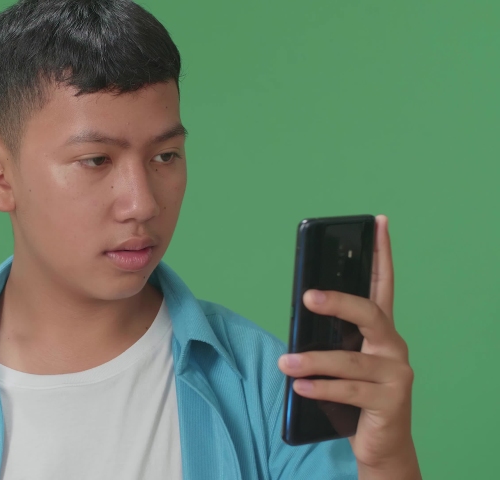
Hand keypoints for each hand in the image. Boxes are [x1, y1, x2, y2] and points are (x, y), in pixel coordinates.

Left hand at [277, 215, 420, 478]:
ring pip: (350, 360)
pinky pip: (349, 390)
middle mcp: (393, 347)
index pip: (383, 285)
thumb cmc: (353, 394)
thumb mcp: (339, 359)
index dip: (382, 254)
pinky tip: (299, 387)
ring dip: (312, 361)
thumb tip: (298, 316)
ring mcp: (396, 375)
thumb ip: (327, 337)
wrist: (379, 444)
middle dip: (338, 303)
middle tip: (307, 296)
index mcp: (380, 331)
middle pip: (370, 314)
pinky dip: (321, 388)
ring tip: (284, 363)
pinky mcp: (390, 402)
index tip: (379, 222)